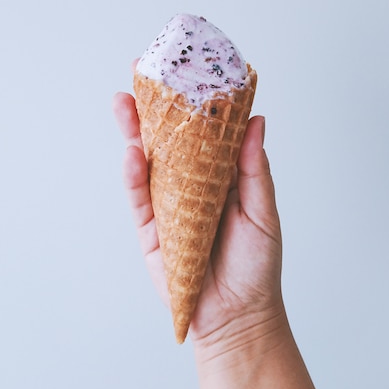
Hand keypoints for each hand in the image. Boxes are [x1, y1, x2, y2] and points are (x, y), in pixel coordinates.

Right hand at [113, 90, 283, 351]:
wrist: (238, 316)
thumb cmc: (257, 265)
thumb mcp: (263, 211)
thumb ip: (255, 169)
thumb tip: (256, 122)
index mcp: (218, 178)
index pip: (201, 134)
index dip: (190, 104)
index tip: (182, 72)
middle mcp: (190, 187)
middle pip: (166, 142)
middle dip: (152, 109)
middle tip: (139, 75)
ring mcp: (167, 206)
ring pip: (147, 163)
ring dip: (134, 133)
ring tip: (125, 105)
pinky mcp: (151, 230)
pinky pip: (139, 198)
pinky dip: (134, 175)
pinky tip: (133, 152)